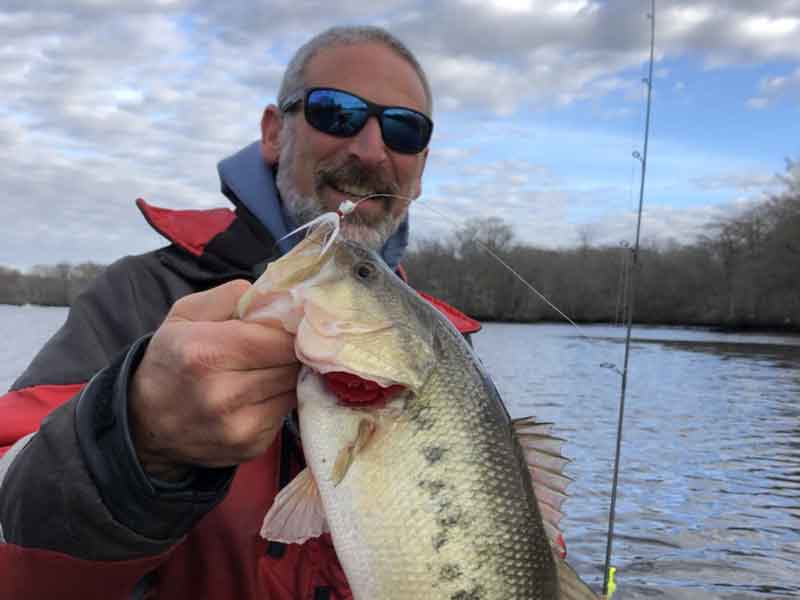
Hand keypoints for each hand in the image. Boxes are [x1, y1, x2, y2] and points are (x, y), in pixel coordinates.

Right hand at [129, 279, 298, 480]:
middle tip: (277, 345)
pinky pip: (284, 412)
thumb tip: (281, 297)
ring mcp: (238, 427)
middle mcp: (222, 394)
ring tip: (263, 369)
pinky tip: (256, 394)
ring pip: (293, 388)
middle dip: (290, 351)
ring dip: (286, 375)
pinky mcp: (251, 447)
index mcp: (205, 353)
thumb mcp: (186, 314)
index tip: (289, 324)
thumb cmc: (170, 359)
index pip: (280, 338)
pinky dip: (278, 399)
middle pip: (292, 364)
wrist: (144, 423)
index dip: (290, 329)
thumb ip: (234, 296)